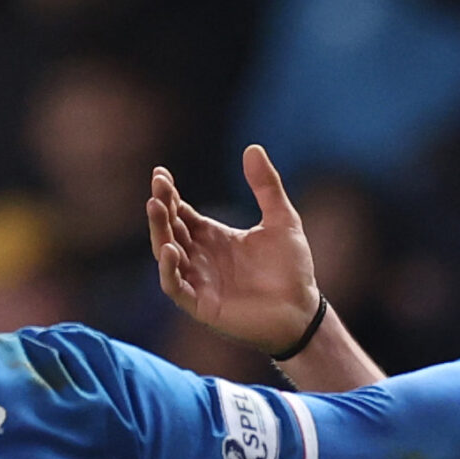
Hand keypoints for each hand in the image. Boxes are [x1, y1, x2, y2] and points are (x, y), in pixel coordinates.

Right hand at [149, 146, 322, 357]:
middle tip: (157, 186)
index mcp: (214, 237)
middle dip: (161, 208)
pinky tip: (170, 249)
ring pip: (166, 254)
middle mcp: (201, 258)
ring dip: (159, 232)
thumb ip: (266, 186)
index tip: (161, 174)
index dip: (170, 194)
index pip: (182, 213)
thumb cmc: (292, 269)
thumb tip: (252, 148)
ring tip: (156, 207)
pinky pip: (175, 287)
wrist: (302, 310)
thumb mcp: (282, 220)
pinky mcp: (201, 305)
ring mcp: (199, 281)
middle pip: (170, 229)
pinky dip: (169, 269)